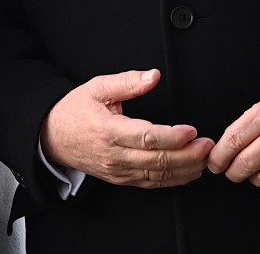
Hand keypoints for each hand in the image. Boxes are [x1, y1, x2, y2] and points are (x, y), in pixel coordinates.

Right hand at [41, 69, 213, 188]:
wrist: (51, 136)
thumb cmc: (75, 110)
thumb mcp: (97, 87)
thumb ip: (127, 82)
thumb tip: (153, 76)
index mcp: (109, 130)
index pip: (147, 136)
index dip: (173, 136)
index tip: (192, 130)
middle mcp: (114, 155)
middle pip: (157, 160)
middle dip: (188, 155)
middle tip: (208, 145)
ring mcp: (118, 170)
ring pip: (157, 176)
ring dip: (185, 169)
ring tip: (205, 159)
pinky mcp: (121, 179)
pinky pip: (150, 183)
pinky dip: (173, 180)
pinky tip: (188, 172)